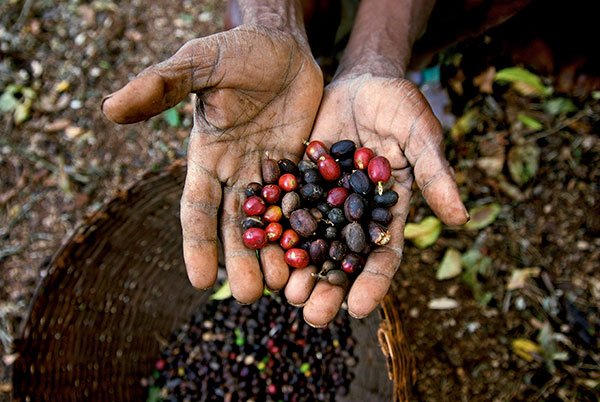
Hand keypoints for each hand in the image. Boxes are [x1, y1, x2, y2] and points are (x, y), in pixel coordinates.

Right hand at [102, 24, 322, 302]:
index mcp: (207, 158)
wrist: (281, 44)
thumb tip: (109, 108)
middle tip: (254, 296)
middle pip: (238, 226)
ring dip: (278, 254)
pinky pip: (305, 202)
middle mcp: (237, 173)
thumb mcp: (199, 65)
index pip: (198, 209)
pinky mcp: (302, 166)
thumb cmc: (235, 52)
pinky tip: (319, 252)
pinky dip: (308, 228)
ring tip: (288, 286)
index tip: (202, 280)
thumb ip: (161, 86)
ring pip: (273, 222)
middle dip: (243, 261)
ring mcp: (271, 172)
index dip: (198, 244)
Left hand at [284, 74, 467, 326]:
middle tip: (312, 316)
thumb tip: (461, 217)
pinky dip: (276, 231)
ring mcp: (325, 201)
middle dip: (329, 288)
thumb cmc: (400, 106)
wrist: (362, 80)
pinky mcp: (300, 183)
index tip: (359, 310)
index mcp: (387, 212)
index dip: (373, 283)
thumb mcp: (420, 135)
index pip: (384, 255)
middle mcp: (355, 215)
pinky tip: (263, 250)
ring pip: (311, 243)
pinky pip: (286, 210)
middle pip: (343, 259)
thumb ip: (435, 173)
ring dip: (299, 270)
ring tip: (285, 294)